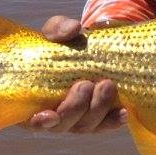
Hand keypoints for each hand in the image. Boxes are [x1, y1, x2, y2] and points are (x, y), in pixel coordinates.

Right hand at [21, 16, 125, 132]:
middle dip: (75, 107)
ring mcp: (77, 119)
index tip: (49, 115)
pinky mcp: (99, 117)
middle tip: (85, 84)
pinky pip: (106, 125)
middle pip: (63, 124)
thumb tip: (72, 29)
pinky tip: (123, 112)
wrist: (87, 49)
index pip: (31, 121)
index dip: (40, 123)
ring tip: (107, 85)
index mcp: (33, 100)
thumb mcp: (56, 32)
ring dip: (97, 108)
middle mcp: (55, 115)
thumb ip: (58, 29)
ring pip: (86, 126)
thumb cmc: (63, 44)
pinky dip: (114, 120)